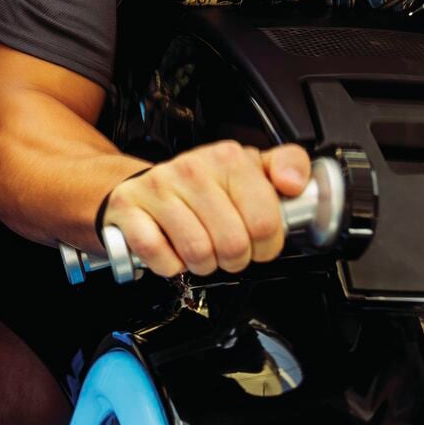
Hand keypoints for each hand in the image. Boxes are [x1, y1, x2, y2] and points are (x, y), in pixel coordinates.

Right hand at [102, 141, 311, 278]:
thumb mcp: (251, 170)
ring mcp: (158, 188)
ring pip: (199, 254)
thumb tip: (294, 183)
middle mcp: (192, 168)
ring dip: (203, 264)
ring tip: (201, 250)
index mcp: (228, 159)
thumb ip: (288, 167)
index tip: (259, 241)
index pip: (266, 222)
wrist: (143, 187)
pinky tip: (172, 250)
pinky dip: (170, 265)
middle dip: (234, 258)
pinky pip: (160, 257)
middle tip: (226, 249)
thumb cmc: (202, 187)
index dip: (268, 244)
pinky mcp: (128, 209)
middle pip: (234, 244)